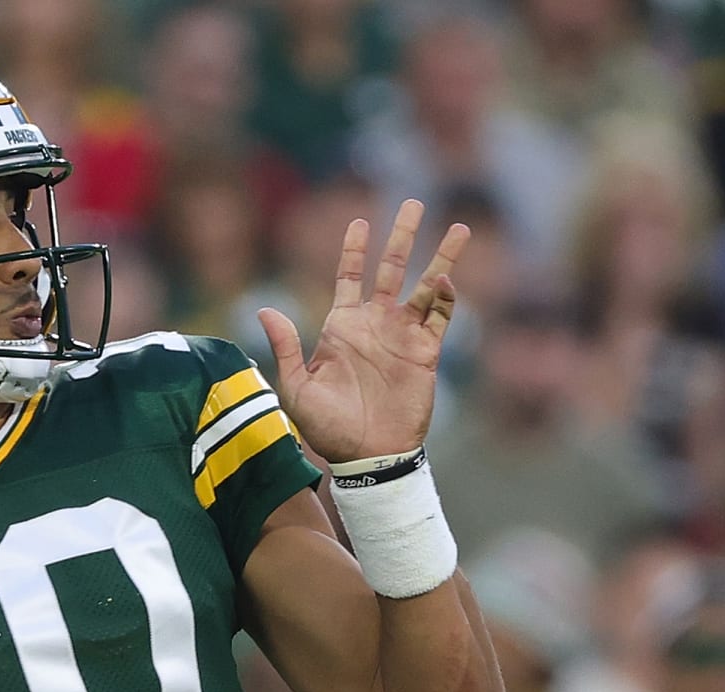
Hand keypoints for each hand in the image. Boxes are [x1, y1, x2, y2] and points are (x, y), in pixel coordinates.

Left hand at [257, 199, 466, 461]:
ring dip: (442, 257)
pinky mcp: (426, 354)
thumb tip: (264, 309)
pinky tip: (447, 278)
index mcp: (342, 326)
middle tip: (415, 202)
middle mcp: (375, 325)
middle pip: (392, 268)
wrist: (366, 456)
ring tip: (461, 227)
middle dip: (403, 235)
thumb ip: (284, 347)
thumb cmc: (327, 427)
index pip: (349, 276)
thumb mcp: (296, 387)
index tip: (360, 220)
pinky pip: (440, 319)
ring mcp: (403, 337)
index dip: (354, 249)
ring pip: (426, 286)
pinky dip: (447, 298)